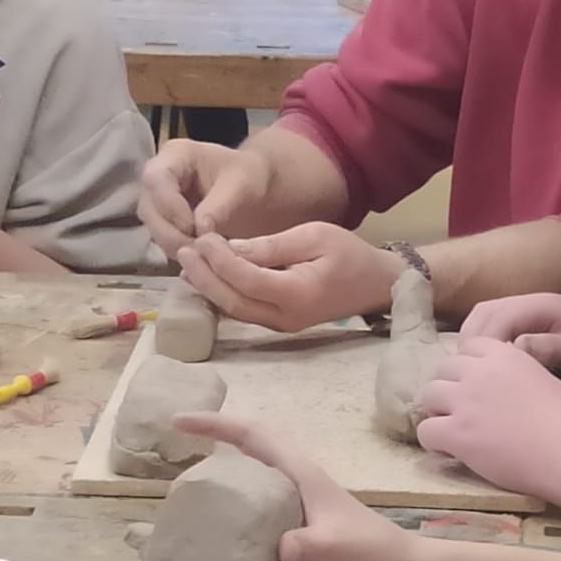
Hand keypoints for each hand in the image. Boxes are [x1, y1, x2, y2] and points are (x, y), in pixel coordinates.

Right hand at [138, 140, 277, 261]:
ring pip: (152, 227)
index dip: (170, 206)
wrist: (254, 188)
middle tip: (198, 250)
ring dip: (173, 245)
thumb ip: (219, 205)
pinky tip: (199, 256)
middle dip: (171, 233)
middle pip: (149, 207)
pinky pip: (161, 239)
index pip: (156, 179)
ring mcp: (158, 199)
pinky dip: (178, 250)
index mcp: (176, 154)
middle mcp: (159, 175)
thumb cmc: (248, 176)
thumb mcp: (241, 184)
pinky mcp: (163, 220)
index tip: (194, 228)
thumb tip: (199, 230)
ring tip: (202, 255)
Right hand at [173, 413, 411, 560]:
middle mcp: (295, 483)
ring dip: (222, 477)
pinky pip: (255, 514)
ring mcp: (294, 506)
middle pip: (249, 449)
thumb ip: (305, 544)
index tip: (181, 422)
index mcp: (302, 475)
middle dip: (214, 440)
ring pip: (250, 481)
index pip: (255, 437)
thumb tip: (276, 547)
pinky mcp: (293, 531)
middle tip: (174, 447)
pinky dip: (233, 517)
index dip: (217, 426)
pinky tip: (215, 538)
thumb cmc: (371, 552)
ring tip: (186, 492)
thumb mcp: (336, 546)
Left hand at [177, 224, 399, 330]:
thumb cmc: (350, 254)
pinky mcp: (279, 323)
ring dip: (208, 287)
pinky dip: (223, 294)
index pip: (245, 279)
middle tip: (184, 250)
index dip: (219, 259)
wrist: (376, 284)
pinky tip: (209, 276)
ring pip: (234, 310)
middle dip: (204, 276)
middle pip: (232, 302)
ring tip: (188, 262)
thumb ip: (272, 246)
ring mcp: (281, 325)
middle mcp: (285, 317)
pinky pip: (244, 311)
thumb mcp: (315, 236)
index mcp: (297, 293)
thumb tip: (231, 248)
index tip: (203, 237)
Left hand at [416, 336, 560, 500]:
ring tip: (453, 429)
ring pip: (429, 395)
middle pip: (443, 369)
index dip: (468, 367)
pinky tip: (449, 449)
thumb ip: (514, 372)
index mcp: (503, 354)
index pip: (467, 347)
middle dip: (450, 388)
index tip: (475, 385)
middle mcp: (478, 371)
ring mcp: (465, 401)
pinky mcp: (457, 433)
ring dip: (438, 411)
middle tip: (462, 409)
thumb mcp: (541, 377)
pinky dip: (433, 441)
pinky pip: (426, 431)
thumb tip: (503, 385)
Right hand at [460, 292, 560, 373]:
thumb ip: (550, 348)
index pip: (497, 318)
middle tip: (466, 373)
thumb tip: (517, 347)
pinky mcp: (530, 323)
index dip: (483, 344)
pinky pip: (496, 327)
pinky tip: (487, 368)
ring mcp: (528, 311)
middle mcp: (530, 302)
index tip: (476, 372)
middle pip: (483, 314)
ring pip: (485, 318)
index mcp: (541, 305)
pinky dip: (484, 342)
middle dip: (470, 342)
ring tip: (472, 372)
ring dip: (474, 341)